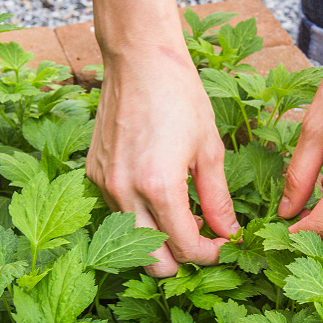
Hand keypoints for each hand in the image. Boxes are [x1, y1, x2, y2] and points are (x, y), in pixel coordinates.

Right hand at [86, 43, 239, 276]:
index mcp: (159, 186)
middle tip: (202, 239)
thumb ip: (217, 199)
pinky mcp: (94, 173)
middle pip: (151, 262)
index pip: (185, 249)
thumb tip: (228, 231)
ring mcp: (104, 184)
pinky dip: (141, 215)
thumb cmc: (179, 96)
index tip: (223, 243)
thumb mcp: (208, 149)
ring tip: (183, 211)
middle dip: (180, 260)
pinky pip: (118, 211)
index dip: (210, 254)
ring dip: (160, 237)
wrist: (139, 60)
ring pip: (132, 238)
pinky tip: (158, 192)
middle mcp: (124, 192)